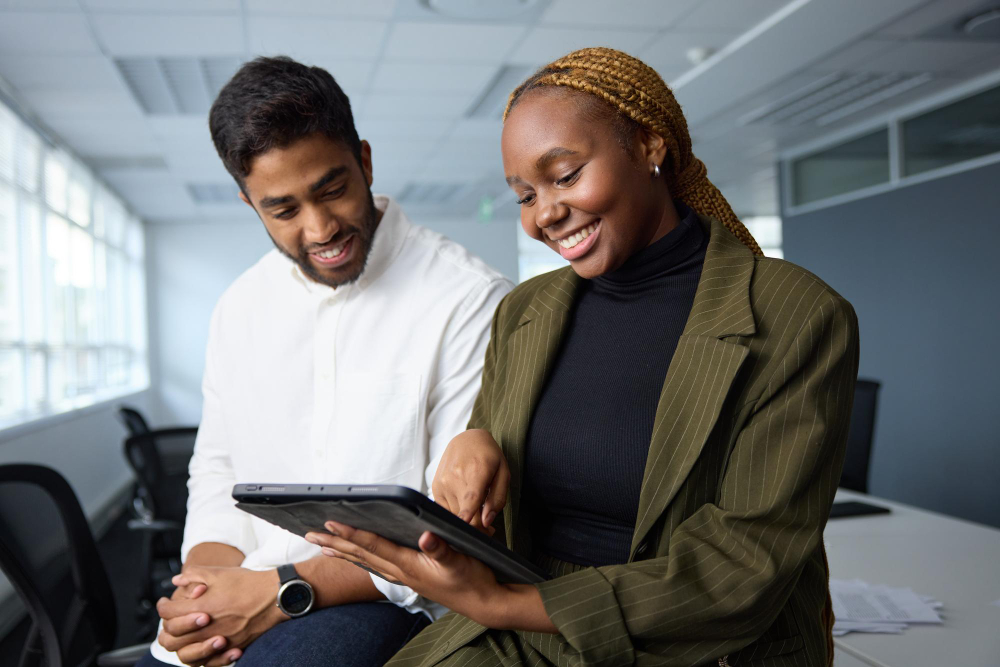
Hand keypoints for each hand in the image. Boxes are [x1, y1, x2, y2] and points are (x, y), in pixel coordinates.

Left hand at [156, 566, 283, 665]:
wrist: (276, 595)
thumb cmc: (248, 582)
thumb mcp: (219, 572)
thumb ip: (194, 575)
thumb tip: (176, 581)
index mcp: (201, 607)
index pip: (168, 613)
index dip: (162, 606)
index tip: (165, 601)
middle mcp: (207, 628)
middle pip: (171, 638)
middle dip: (167, 628)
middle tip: (171, 619)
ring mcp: (220, 641)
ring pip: (187, 655)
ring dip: (181, 646)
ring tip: (184, 636)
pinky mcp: (232, 648)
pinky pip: (208, 662)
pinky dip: (202, 657)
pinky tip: (204, 646)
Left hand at [306, 522, 505, 625]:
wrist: (483, 602)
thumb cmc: (473, 579)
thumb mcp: (461, 561)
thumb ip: (442, 549)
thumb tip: (425, 536)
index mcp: (409, 564)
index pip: (374, 545)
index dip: (351, 533)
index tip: (330, 523)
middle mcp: (402, 570)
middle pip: (361, 554)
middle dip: (335, 543)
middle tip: (309, 533)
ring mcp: (404, 575)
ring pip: (366, 561)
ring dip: (343, 552)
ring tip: (323, 544)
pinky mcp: (411, 577)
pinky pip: (377, 566)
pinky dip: (362, 559)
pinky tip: (357, 557)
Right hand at [432, 429, 508, 531]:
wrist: (466, 439)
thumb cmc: (488, 456)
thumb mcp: (503, 473)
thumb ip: (497, 499)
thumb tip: (487, 521)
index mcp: (476, 472)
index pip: (470, 499)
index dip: (467, 517)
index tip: (466, 531)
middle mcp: (454, 478)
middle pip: (465, 515)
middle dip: (478, 527)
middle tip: (489, 530)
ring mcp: (442, 483)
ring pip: (455, 516)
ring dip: (467, 521)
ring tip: (478, 516)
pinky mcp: (435, 488)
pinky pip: (445, 511)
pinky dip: (456, 514)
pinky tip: (465, 508)